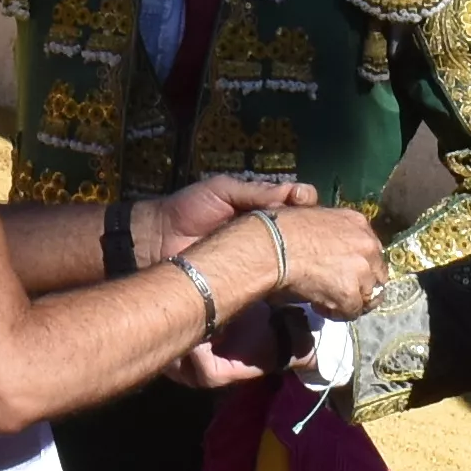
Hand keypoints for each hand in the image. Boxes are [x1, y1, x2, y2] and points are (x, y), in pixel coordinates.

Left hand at [140, 174, 312, 263]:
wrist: (160, 240)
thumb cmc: (187, 209)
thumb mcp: (222, 190)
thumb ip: (254, 191)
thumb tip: (290, 192)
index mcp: (261, 208)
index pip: (294, 203)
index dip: (304, 199)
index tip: (304, 198)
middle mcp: (265, 233)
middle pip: (299, 229)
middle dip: (309, 223)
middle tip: (311, 221)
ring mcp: (260, 258)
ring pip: (291, 254)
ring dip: (301, 248)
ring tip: (305, 241)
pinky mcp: (251, 281)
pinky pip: (273, 278)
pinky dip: (284, 273)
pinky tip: (292, 265)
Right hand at [259, 201, 388, 316]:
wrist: (273, 247)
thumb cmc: (282, 230)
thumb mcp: (315, 218)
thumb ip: (333, 234)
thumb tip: (332, 251)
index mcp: (358, 222)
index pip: (371, 251)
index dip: (359, 266)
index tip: (344, 273)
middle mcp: (367, 245)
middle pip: (377, 274)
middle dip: (360, 285)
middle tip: (340, 292)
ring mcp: (362, 270)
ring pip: (367, 296)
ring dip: (348, 300)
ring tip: (326, 299)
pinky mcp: (350, 293)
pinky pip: (351, 312)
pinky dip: (336, 312)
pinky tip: (318, 304)